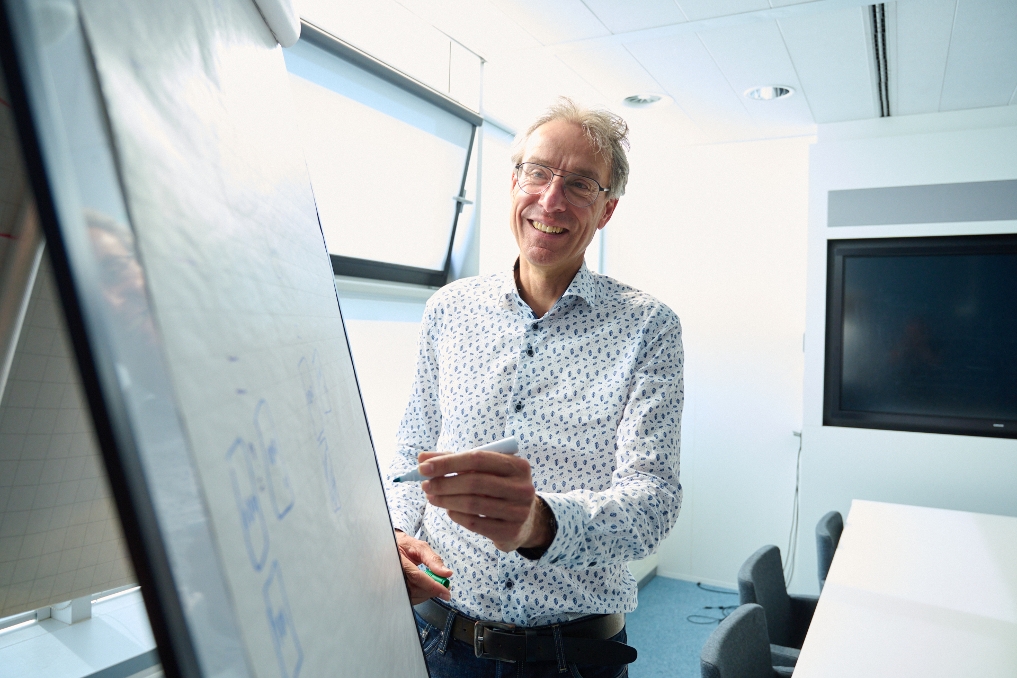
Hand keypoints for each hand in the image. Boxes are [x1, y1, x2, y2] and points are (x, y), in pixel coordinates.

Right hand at [394, 530, 451, 604]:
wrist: (390, 549)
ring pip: (412, 596)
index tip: (446, 592)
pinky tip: (426, 589)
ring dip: (427, 594)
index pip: (416, 576)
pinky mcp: (395, 590)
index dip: (432, 585)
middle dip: (432, 590)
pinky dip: (421, 596)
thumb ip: (433, 560)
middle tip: (444, 588)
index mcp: (399, 559)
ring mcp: (392, 583)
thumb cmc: (405, 546)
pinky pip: (409, 598)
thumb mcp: (420, 547)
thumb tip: (447, 573)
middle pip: (414, 588)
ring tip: (436, 587)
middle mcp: (393, 573)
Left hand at [418, 450, 553, 551]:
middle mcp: (522, 487)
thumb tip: (423, 458)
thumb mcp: (484, 471)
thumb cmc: (499, 488)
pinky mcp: (510, 531)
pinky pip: (475, 523)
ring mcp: (519, 511)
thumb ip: (455, 461)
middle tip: (425, 486)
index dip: (448, 462)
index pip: (477, 458)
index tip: (423, 467)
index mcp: (517, 465)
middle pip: (474, 482)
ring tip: (432, 498)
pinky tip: (449, 510)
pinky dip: (457, 515)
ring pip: (473, 504)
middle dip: (444, 483)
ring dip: (446, 500)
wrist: (527, 520)